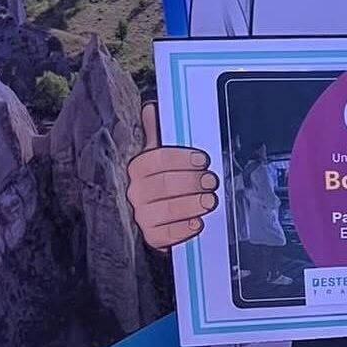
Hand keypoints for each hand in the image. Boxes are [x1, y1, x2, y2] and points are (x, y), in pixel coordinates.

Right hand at [126, 102, 220, 250]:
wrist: (160, 215)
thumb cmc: (164, 180)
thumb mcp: (160, 154)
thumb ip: (158, 133)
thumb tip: (151, 109)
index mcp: (138, 167)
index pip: (157, 159)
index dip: (182, 159)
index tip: (202, 160)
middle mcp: (135, 191)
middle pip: (164, 184)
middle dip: (192, 182)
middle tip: (211, 180)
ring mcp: (141, 215)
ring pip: (167, 209)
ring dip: (192, 204)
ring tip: (210, 200)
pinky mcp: (151, 237)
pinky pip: (167, 235)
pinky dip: (184, 229)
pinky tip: (198, 222)